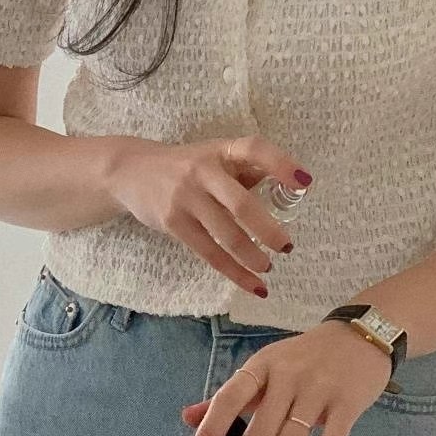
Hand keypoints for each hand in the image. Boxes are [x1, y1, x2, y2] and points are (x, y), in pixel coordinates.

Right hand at [110, 134, 311, 296]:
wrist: (130, 172)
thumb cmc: (185, 166)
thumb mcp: (215, 157)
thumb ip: (246, 170)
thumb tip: (288, 187)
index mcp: (221, 150)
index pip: (254, 150)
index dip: (281, 165)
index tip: (305, 183)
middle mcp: (203, 171)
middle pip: (241, 204)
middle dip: (268, 230)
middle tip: (286, 246)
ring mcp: (186, 198)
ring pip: (226, 235)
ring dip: (252, 257)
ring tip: (268, 267)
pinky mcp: (173, 223)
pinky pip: (210, 253)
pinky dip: (235, 272)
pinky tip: (254, 285)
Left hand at [182, 323, 392, 435]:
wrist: (361, 335)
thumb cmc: (306, 357)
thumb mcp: (265, 367)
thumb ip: (230, 396)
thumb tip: (187, 418)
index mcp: (262, 365)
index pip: (228, 400)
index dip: (210, 432)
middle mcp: (288, 375)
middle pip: (260, 430)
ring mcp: (320, 389)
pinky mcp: (348, 404)